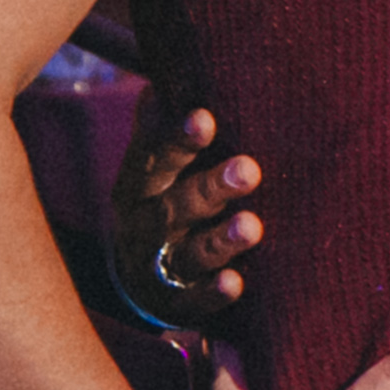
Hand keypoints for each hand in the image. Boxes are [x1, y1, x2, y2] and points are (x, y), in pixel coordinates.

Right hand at [108, 104, 258, 329]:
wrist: (137, 280)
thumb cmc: (161, 201)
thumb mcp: (153, 168)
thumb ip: (160, 131)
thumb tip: (158, 85)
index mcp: (138, 185)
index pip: (155, 158)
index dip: (177, 139)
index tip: (206, 117)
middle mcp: (145, 225)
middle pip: (175, 204)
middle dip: (211, 187)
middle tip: (249, 169)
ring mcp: (160, 267)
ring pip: (190, 252)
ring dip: (221, 240)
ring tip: (253, 226)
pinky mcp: (175, 304)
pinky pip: (193, 301)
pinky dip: (213, 293)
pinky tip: (237, 283)